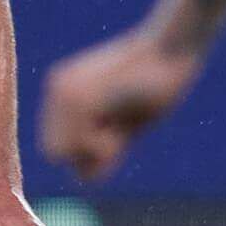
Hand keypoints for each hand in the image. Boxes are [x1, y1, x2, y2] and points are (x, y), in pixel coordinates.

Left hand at [40, 26, 200, 182]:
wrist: (172, 47)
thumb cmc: (157, 85)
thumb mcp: (125, 124)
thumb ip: (103, 147)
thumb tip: (82, 179)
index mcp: (62, 93)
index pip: (56, 145)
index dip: (84, 153)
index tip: (113, 134)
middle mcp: (56, 90)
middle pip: (53, 152)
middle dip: (84, 154)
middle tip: (116, 131)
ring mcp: (64, 92)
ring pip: (60, 152)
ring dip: (93, 150)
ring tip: (119, 123)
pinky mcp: (81, 96)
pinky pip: (78, 143)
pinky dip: (100, 145)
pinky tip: (119, 121)